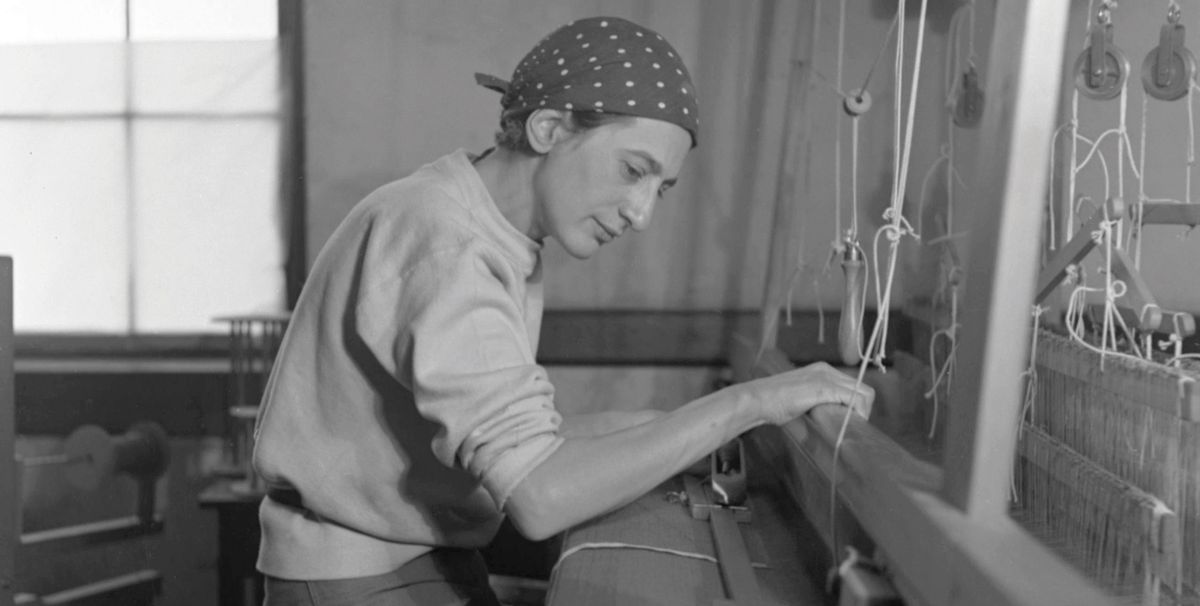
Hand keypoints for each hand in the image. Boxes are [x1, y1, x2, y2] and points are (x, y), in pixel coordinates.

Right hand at [744, 361, 874, 425]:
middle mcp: (826, 370)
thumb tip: (829, 417)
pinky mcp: (824, 387)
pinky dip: (858, 413)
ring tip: (850, 427)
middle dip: (863, 409)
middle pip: (862, 388)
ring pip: (864, 393)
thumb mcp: (800, 398)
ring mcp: (826, 377)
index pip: (852, 385)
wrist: (758, 399)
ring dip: (863, 413)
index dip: (855, 404)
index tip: (849, 420)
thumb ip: (815, 402)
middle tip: (852, 426)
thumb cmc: (773, 403)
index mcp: (821, 370)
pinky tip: (847, 423)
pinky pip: (855, 399)